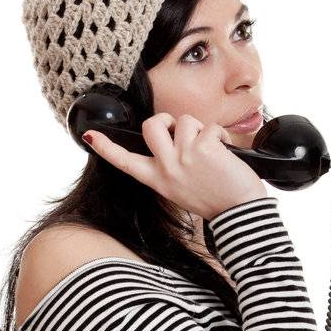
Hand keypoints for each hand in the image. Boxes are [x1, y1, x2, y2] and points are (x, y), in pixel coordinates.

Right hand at [83, 111, 266, 222]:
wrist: (239, 211)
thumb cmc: (215, 199)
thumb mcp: (181, 188)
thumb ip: (171, 165)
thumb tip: (173, 138)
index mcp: (158, 180)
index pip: (125, 162)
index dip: (106, 147)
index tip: (90, 135)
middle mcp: (166, 168)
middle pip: (150, 127)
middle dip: (164, 119)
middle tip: (179, 130)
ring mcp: (182, 157)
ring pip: (183, 121)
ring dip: (199, 128)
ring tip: (210, 149)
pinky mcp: (202, 148)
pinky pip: (208, 126)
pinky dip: (220, 134)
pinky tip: (224, 151)